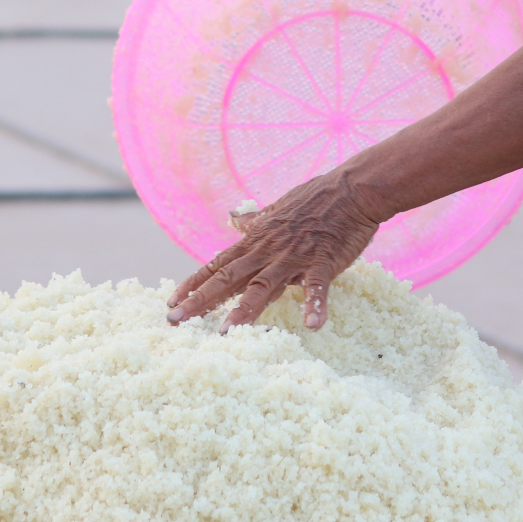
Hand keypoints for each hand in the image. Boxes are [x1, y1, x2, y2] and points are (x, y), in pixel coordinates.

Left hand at [167, 171, 385, 330]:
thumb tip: (233, 218)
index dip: (193, 283)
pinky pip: (317, 286)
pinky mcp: (322, 262)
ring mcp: (294, 257)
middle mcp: (268, 251)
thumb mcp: (278, 209)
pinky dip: (314, 304)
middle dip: (201, 300)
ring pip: (264, 285)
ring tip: (227, 331)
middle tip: (175, 320)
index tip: (171, 302)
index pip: (217, 265)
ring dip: (245, 308)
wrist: (351, 190)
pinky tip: (312, 324)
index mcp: (257, 241)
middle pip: (228, 278)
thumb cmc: (315, 199)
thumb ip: (255, 221)